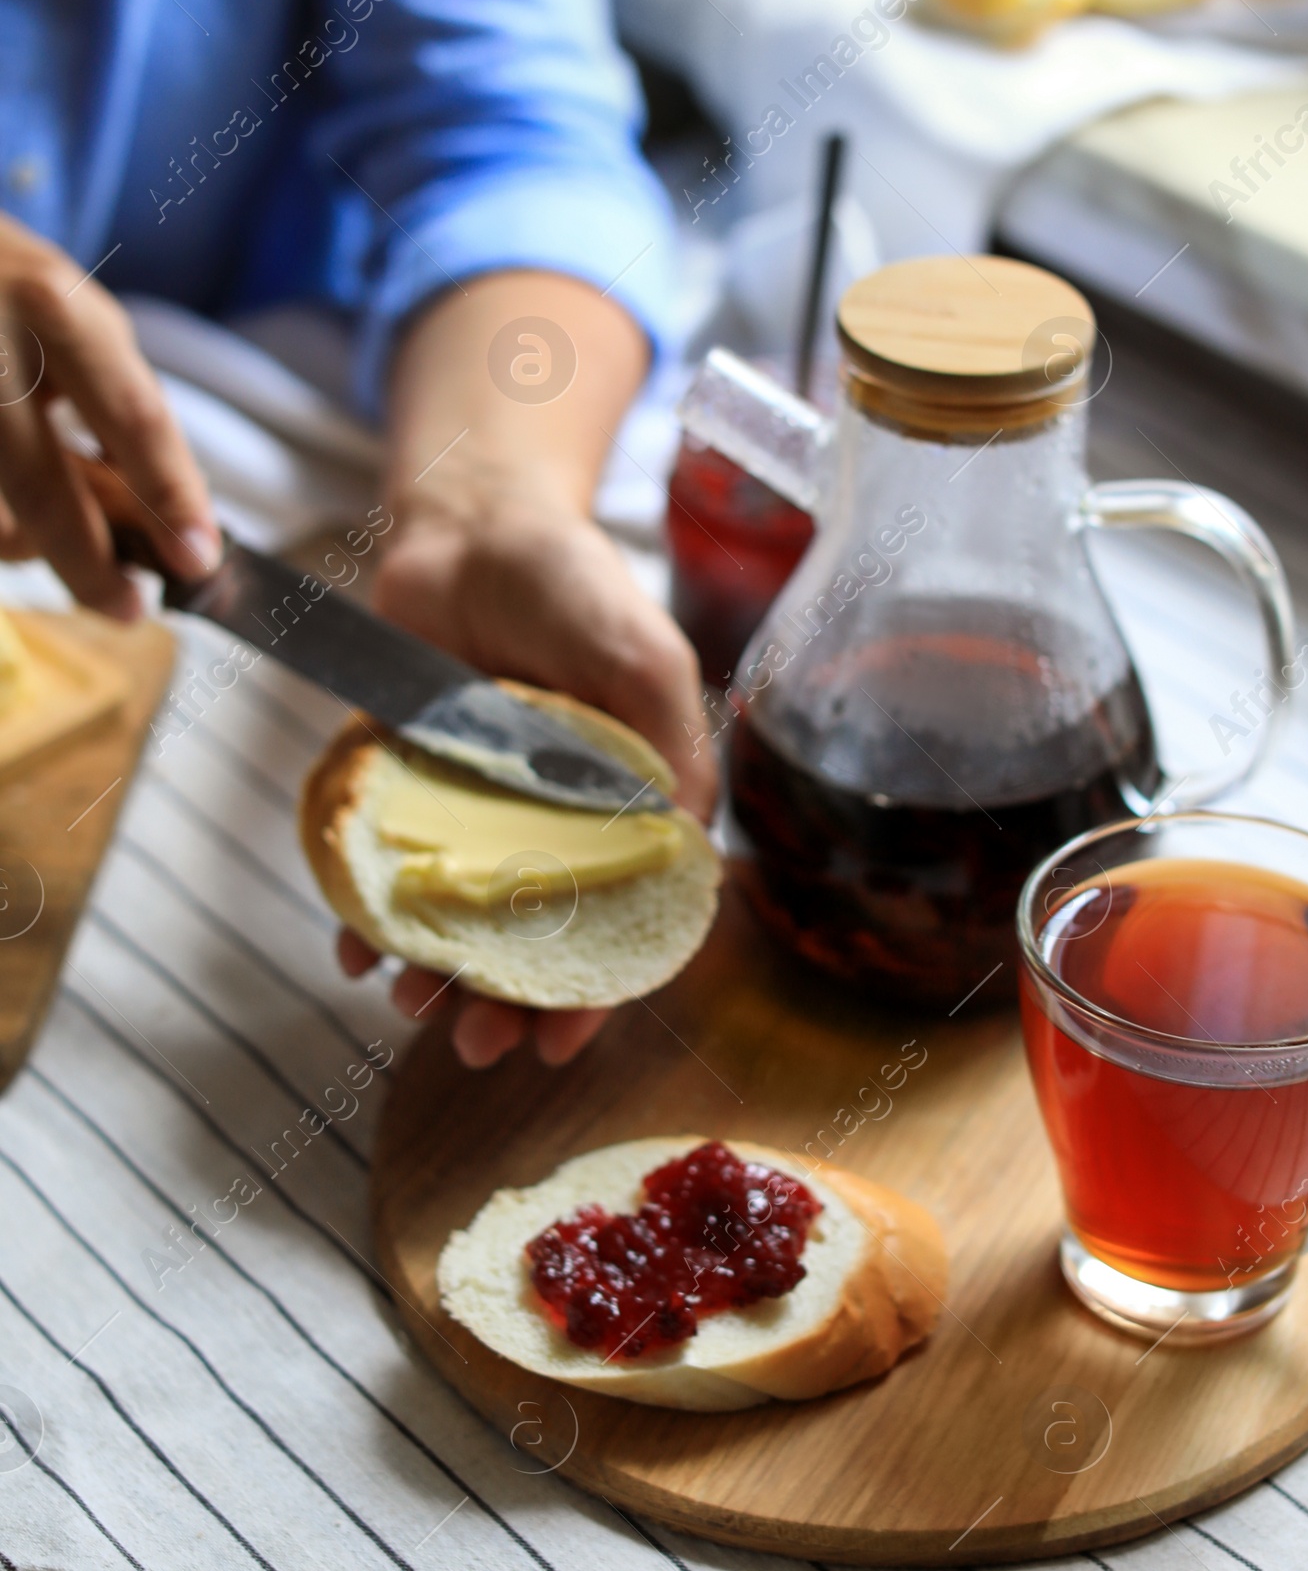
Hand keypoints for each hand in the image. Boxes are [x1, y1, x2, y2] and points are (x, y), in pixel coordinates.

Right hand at [0, 213, 218, 610]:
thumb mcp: (66, 313)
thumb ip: (110, 401)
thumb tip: (157, 515)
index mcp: (50, 304)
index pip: (131, 418)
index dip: (172, 497)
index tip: (199, 560)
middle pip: (44, 491)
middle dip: (92, 566)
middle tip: (129, 607)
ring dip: (30, 541)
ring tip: (50, 525)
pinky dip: (6, 526)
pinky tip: (17, 513)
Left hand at [337, 485, 714, 1070]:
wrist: (466, 522)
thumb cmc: (573, 582)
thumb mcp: (645, 656)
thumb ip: (676, 749)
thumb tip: (691, 856)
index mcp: (622, 806)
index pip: (617, 923)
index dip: (597, 991)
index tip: (563, 1043)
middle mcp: (548, 822)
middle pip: (530, 939)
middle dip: (506, 1006)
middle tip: (475, 1048)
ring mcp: (472, 809)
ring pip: (454, 919)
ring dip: (435, 976)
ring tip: (411, 1007)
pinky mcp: (401, 786)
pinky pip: (382, 869)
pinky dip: (366, 916)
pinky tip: (353, 949)